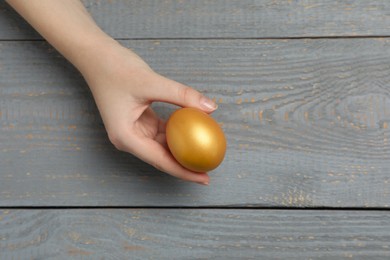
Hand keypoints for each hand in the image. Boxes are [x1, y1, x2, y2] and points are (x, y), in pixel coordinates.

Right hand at [81, 41, 216, 184]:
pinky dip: (177, 133)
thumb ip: (182, 95)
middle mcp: (128, 139)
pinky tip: (193, 133)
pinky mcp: (139, 122)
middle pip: (161, 158)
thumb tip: (210, 107)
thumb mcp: (152, 82)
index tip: (204, 178)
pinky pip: (161, 132)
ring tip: (204, 153)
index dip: (183, 171)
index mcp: (126, 137)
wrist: (97, 57)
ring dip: (182, 149)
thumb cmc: (116, 69)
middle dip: (185, 165)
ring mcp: (133, 131)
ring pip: (162, 146)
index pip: (160, 160)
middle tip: (209, 169)